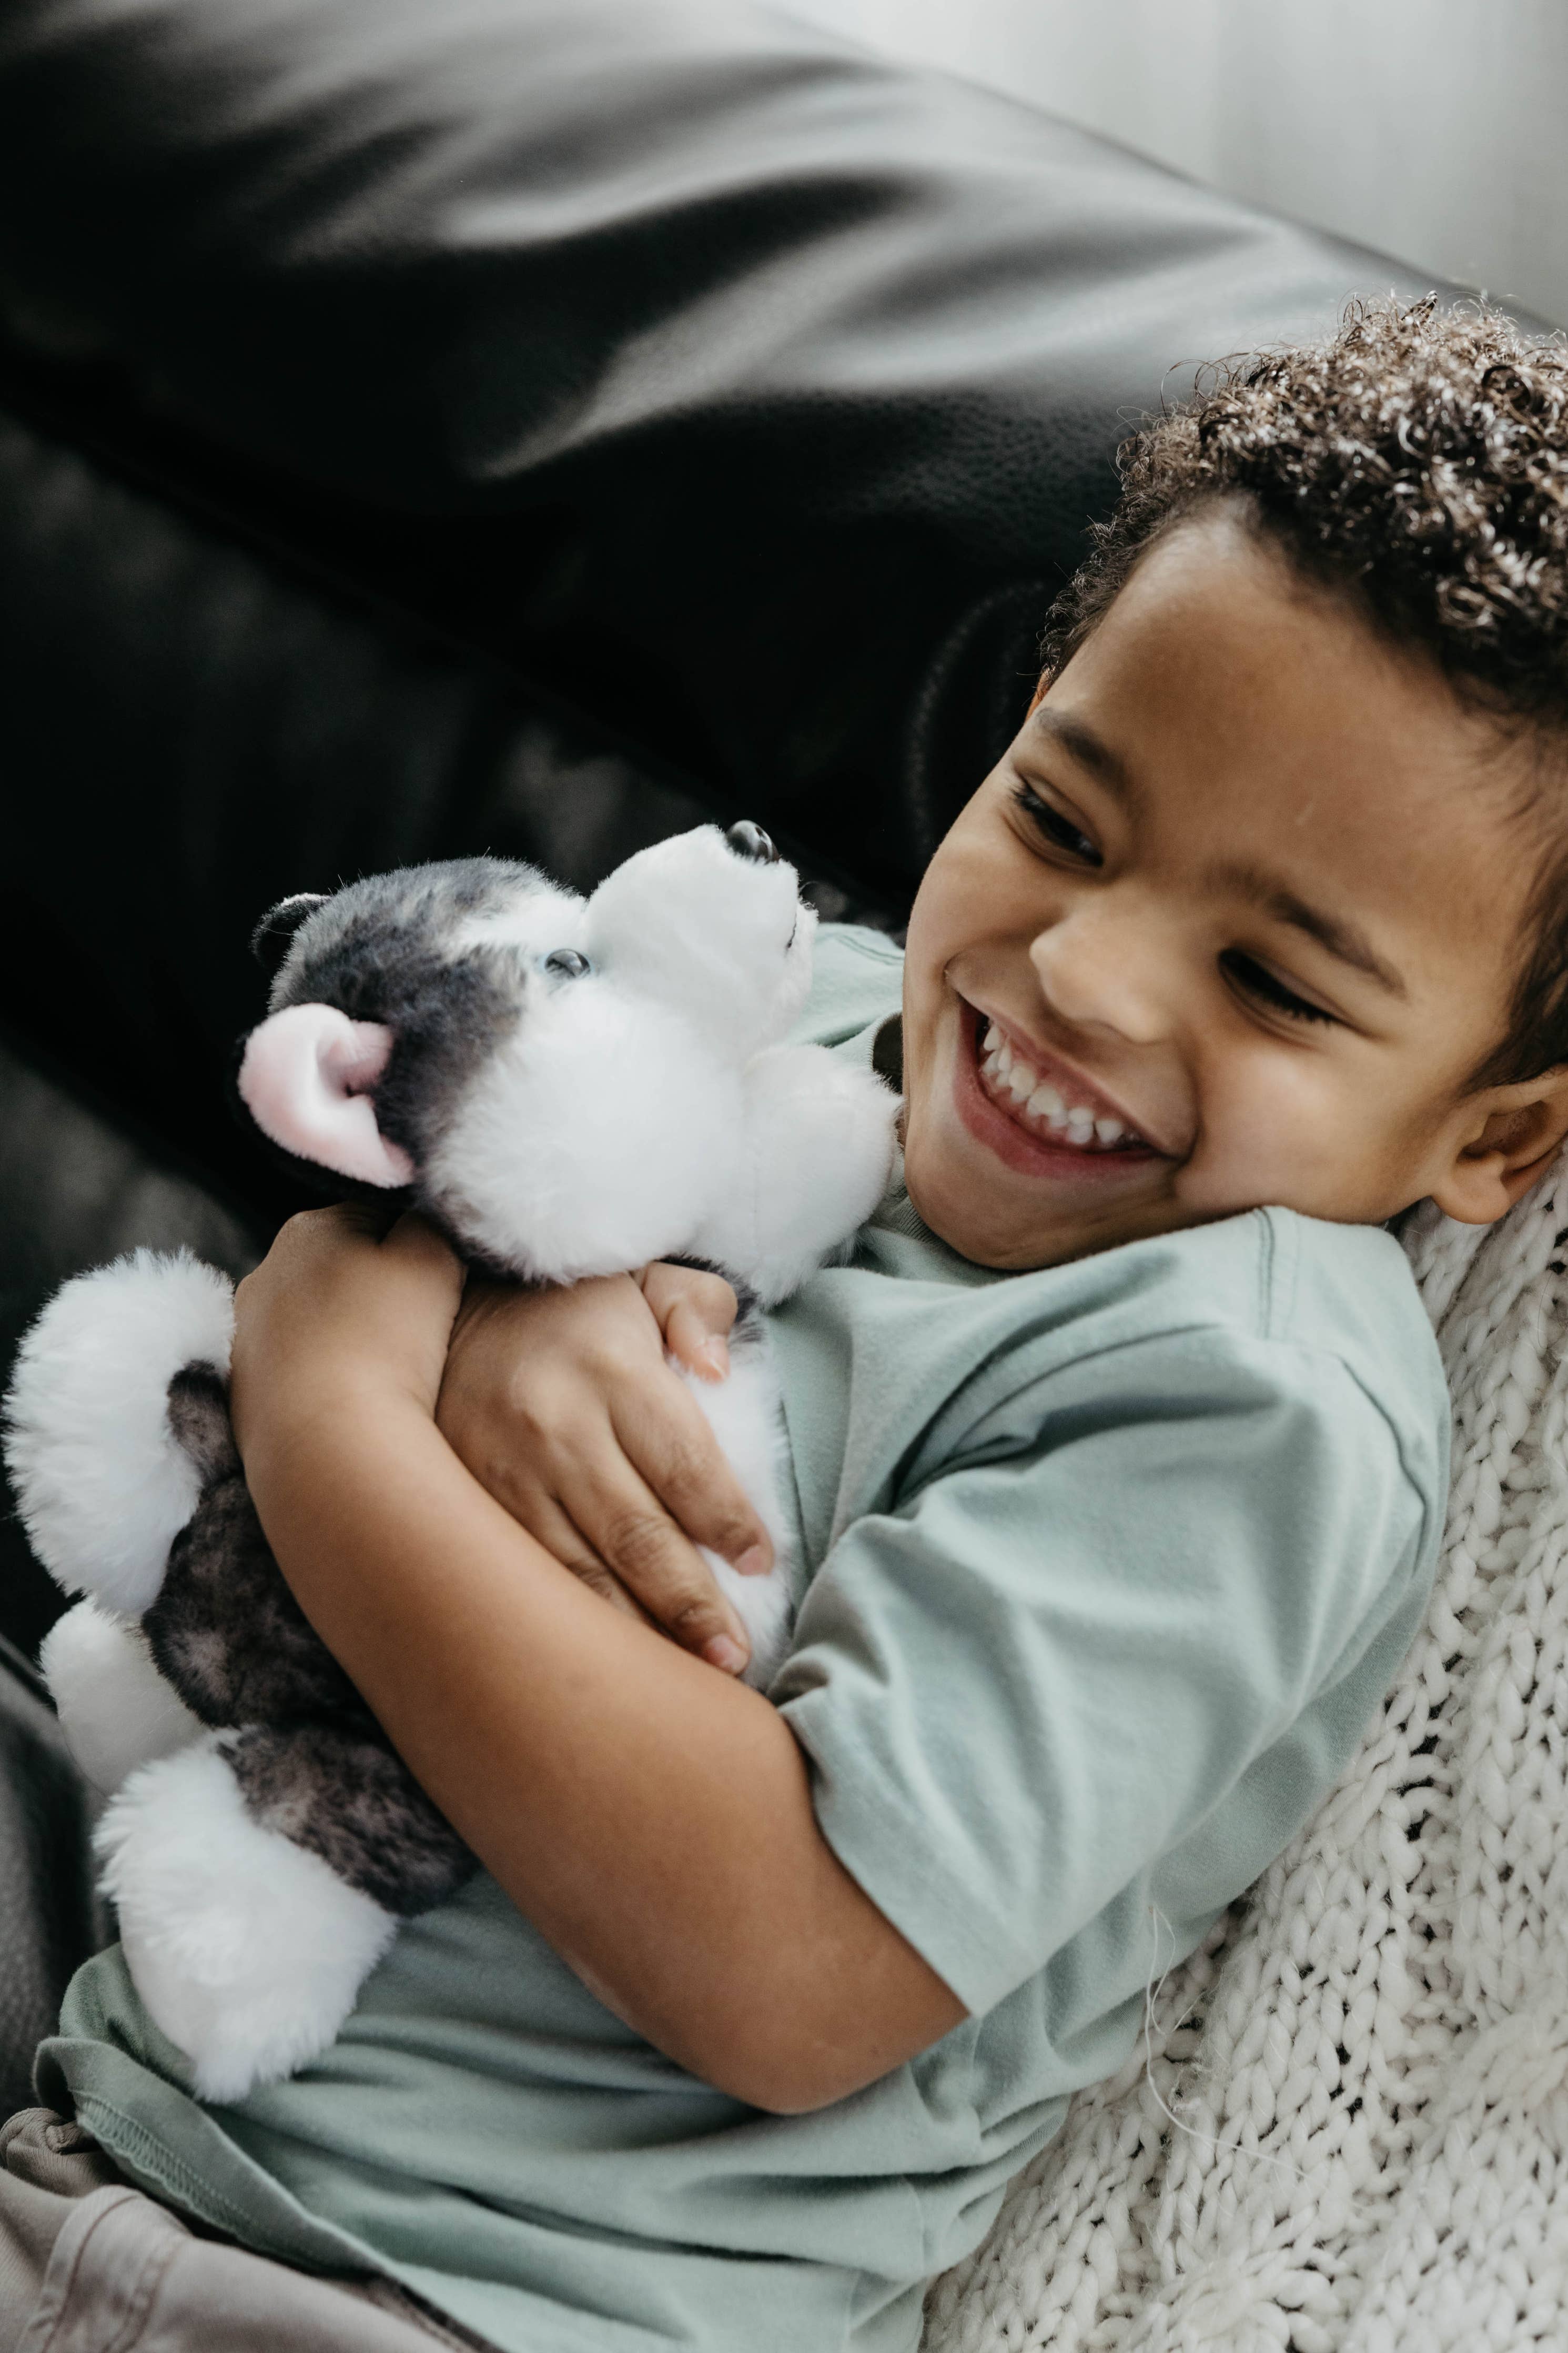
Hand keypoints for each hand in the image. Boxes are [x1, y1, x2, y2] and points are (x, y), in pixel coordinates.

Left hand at [230, 1204, 463, 1460]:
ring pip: (319, 1323)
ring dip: (352, 1337)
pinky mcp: (242, 1392)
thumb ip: (432, 1222)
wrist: (328, 1447)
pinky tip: (355, 1401)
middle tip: (420, 1333)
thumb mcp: (434, 1258)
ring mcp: (245, 1336)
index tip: (441, 1290)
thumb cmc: (386, 1343)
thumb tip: (423, 1222)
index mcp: (308, 1228)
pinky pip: (299, 1371)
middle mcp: (263, 1274)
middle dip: (379, 1293)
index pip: (378, 1220)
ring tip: (389, 1374)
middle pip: (344, 1271)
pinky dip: (327, 1378)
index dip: (419, 1252)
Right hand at [435, 1264, 773, 1672]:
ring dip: (634, 1631)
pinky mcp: (464, 1501)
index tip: (762, 1562)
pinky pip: (523, 1575)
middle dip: (689, 1603)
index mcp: (611, 1370)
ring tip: (687, 1675)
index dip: (727, 1521)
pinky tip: (602, 1657)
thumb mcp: (645, 1278)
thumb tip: (721, 1368)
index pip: (685, 1463)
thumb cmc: (575, 1305)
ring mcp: (502, 1471)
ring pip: (575, 1570)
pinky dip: (566, 1620)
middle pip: (635, 1532)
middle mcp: (557, 1426)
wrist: (450, 1301)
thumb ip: (698, 1311)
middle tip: (734, 1655)